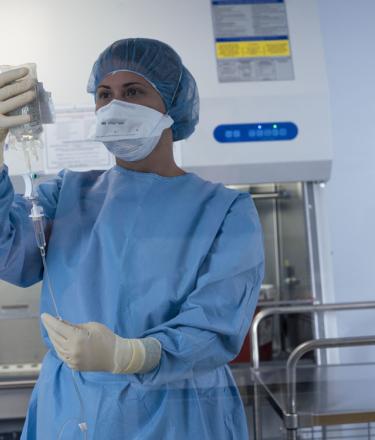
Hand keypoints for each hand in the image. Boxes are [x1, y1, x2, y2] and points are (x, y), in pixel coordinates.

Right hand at [0, 67, 35, 163]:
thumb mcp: (0, 99)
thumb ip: (6, 92)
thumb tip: (25, 82)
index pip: (1, 79)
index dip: (14, 74)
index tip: (26, 70)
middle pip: (7, 90)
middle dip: (21, 86)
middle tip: (32, 83)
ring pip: (10, 103)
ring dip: (23, 98)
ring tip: (33, 94)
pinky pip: (11, 121)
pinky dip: (20, 119)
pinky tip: (30, 117)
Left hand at [41, 313, 160, 373]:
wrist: (116, 356)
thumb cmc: (106, 337)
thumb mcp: (91, 326)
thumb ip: (74, 325)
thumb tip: (60, 322)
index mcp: (77, 338)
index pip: (58, 327)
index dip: (50, 321)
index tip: (44, 315)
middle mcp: (72, 350)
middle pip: (55, 337)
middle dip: (49, 328)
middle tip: (46, 321)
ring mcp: (72, 360)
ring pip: (57, 348)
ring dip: (53, 338)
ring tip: (52, 330)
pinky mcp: (74, 366)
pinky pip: (62, 355)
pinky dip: (59, 347)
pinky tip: (60, 341)